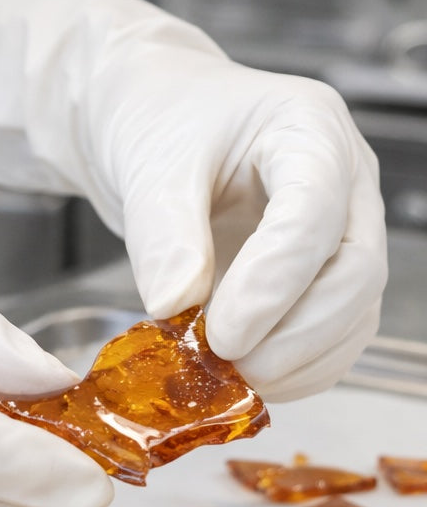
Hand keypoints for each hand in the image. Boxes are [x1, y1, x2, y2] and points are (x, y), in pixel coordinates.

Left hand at [0, 0, 386, 400]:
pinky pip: (332, 335)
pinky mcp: (321, 275)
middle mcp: (344, 180)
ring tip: (228, 379)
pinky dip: (295, 368)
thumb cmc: (160, 126)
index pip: (314, 214)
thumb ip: (163, 233)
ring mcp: (340, 230)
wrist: (158, 128)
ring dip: (298, 361)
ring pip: (354, 312)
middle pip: (356, 270)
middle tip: (226, 367)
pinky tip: (244, 380)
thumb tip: (173, 306)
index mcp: (307, 130)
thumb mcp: (150, 166)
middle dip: (294, 335)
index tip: (222, 335)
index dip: (274, 285)